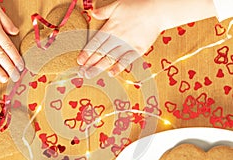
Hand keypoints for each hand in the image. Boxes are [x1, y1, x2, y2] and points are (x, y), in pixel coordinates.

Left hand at [77, 0, 216, 78]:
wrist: (157, 11)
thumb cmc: (137, 7)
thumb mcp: (117, 5)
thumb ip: (104, 11)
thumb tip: (92, 13)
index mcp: (110, 28)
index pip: (95, 42)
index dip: (87, 52)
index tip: (80, 61)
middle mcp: (117, 38)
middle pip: (100, 52)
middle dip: (90, 63)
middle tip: (82, 72)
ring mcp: (127, 44)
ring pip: (110, 58)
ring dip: (99, 67)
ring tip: (90, 75)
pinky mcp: (137, 49)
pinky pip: (126, 60)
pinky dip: (118, 67)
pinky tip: (111, 73)